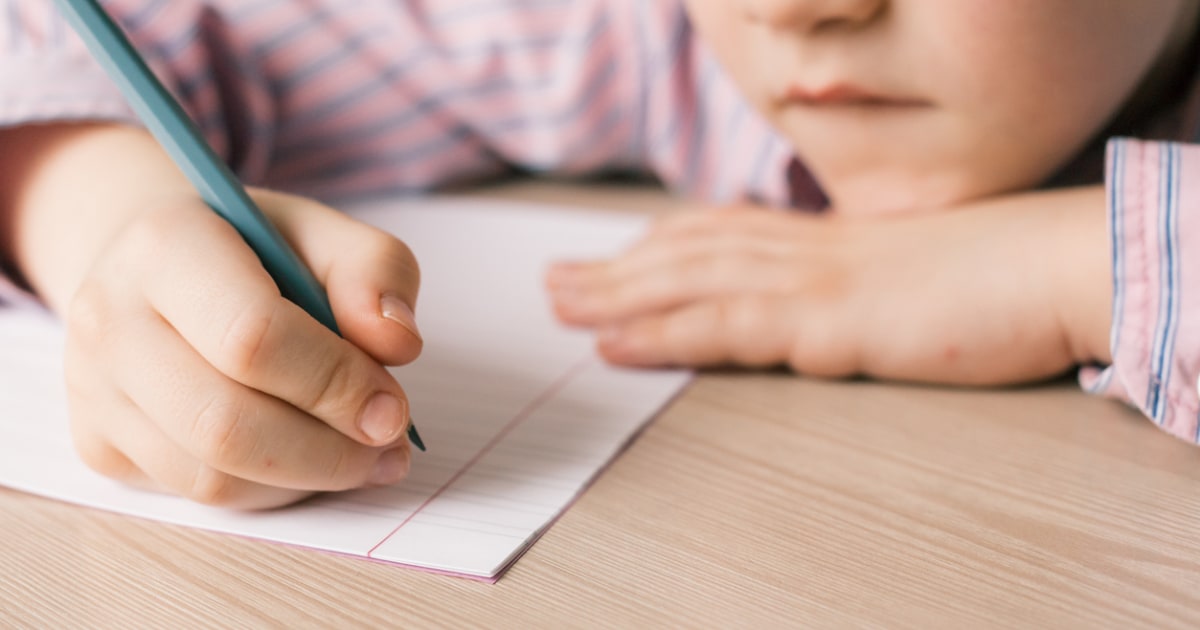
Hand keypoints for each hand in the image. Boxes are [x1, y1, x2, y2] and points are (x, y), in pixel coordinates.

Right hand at [63, 189, 422, 508]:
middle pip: (225, 424)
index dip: (335, 383)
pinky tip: (307, 459)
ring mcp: (92, 387)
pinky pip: (195, 497)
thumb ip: (377, 271)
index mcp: (167, 245)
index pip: (252, 337)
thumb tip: (398, 343)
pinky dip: (269, 491)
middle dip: (328, 451)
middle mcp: (109, 317)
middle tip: (390, 446)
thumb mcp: (325, 233)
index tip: (394, 407)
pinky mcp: (98, 443)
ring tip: (364, 456)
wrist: (158, 265)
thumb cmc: (254, 251)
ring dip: (306, 480)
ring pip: (209, 477)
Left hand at [547, 187, 1110, 385]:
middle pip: (687, 253)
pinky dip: (661, 333)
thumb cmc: (998, 274)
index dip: (659, 244)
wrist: (1055, 266)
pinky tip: (614, 343)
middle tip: (557, 282)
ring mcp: (811, 283)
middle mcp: (805, 251)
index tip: (615, 256)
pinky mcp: (826, 323)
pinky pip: (724, 327)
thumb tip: (840, 297)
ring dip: (616, 296)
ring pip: (689, 283)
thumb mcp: (915, 272)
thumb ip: (863, 283)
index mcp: (826, 239)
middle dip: (616, 269)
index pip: (722, 232)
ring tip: (559, 307)